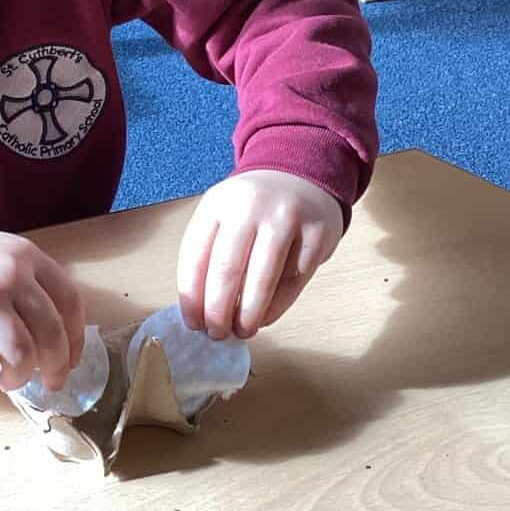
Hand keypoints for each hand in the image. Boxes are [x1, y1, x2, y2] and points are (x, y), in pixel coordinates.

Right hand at [0, 223, 84, 391]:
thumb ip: (26, 283)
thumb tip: (58, 337)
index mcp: (23, 255)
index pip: (69, 302)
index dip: (76, 338)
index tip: (72, 359)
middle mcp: (5, 275)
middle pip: (52, 334)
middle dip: (56, 368)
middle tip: (50, 383)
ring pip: (22, 356)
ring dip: (19, 376)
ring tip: (8, 378)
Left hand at [177, 170, 342, 340]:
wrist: (299, 176)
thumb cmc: (252, 208)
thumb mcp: (222, 215)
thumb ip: (208, 253)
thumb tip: (200, 311)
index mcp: (217, 203)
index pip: (195, 256)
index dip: (192, 296)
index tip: (193, 323)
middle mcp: (250, 207)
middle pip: (227, 270)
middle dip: (218, 311)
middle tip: (217, 334)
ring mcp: (286, 217)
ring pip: (263, 278)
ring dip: (249, 314)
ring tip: (243, 331)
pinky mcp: (317, 233)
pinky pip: (294, 280)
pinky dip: (278, 305)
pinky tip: (267, 316)